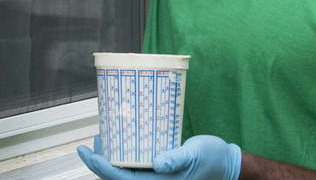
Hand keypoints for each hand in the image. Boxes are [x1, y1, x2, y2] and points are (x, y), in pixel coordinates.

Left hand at [78, 134, 242, 179]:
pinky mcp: (159, 169)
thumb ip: (176, 158)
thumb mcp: (195, 154)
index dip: (102, 167)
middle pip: (118, 177)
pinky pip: (135, 165)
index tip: (88, 153)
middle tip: (90, 144)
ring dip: (110, 158)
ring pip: (125, 172)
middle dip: (100, 163)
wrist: (227, 163)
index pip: (123, 179)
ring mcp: (156, 176)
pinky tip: (119, 141)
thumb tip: (157, 163)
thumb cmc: (213, 159)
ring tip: (100, 139)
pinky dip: (123, 154)